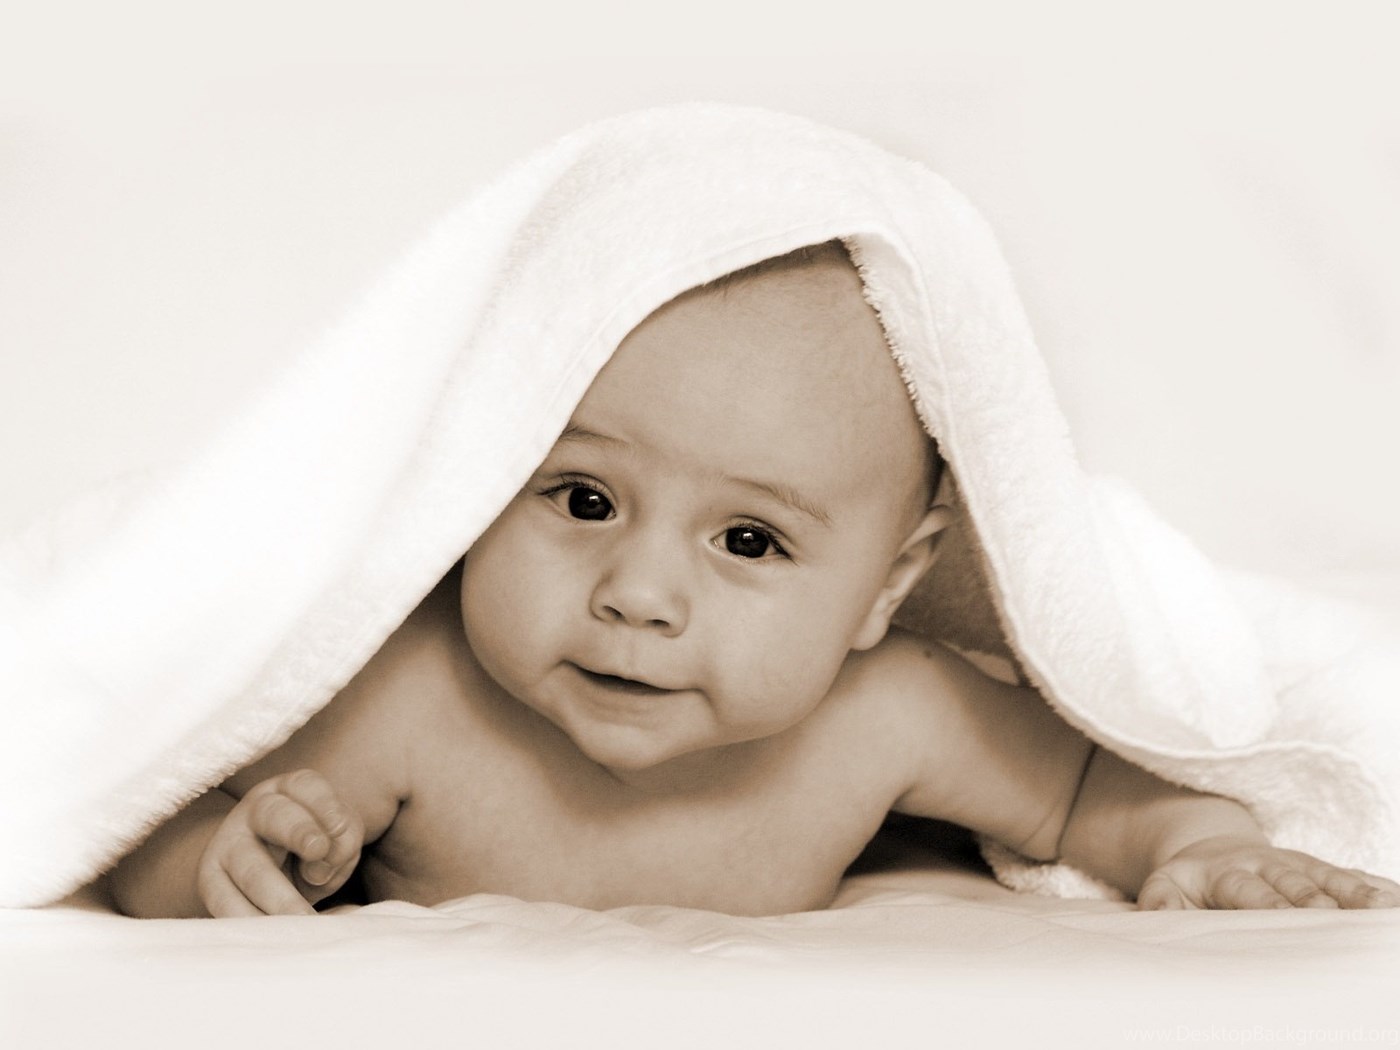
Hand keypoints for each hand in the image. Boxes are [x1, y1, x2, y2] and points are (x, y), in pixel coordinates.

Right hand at [196, 769, 363, 916]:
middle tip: (319, 862)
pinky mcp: (212, 881)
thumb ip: (340, 844)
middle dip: (298, 834)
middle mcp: (257, 810)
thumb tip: (318, 870)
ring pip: (250, 868)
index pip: (308, 787)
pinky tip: (275, 937)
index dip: (325, 807)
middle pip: (275, 816)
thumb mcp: (338, 839)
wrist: (268, 871)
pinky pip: (226, 904)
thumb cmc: (316, 849)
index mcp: (292, 791)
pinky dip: (253, 922)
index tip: (338, 830)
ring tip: (305, 921)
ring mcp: (229, 843)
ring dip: (279, 898)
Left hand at [1138, 835, 1399, 910]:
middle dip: (1316, 901)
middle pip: (1295, 883)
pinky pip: (1354, 878)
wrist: (1212, 850)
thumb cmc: (1188, 883)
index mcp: (1226, 871)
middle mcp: (1267, 865)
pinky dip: (1377, 889)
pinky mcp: (1323, 871)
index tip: (1285, 917)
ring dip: (1358, 894)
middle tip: (1335, 920)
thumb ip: (1160, 902)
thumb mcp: (1165, 886)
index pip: (1248, 889)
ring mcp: (1299, 866)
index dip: (1268, 903)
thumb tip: (1158, 916)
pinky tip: (1396, 905)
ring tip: (1385, 910)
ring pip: (1332, 878)